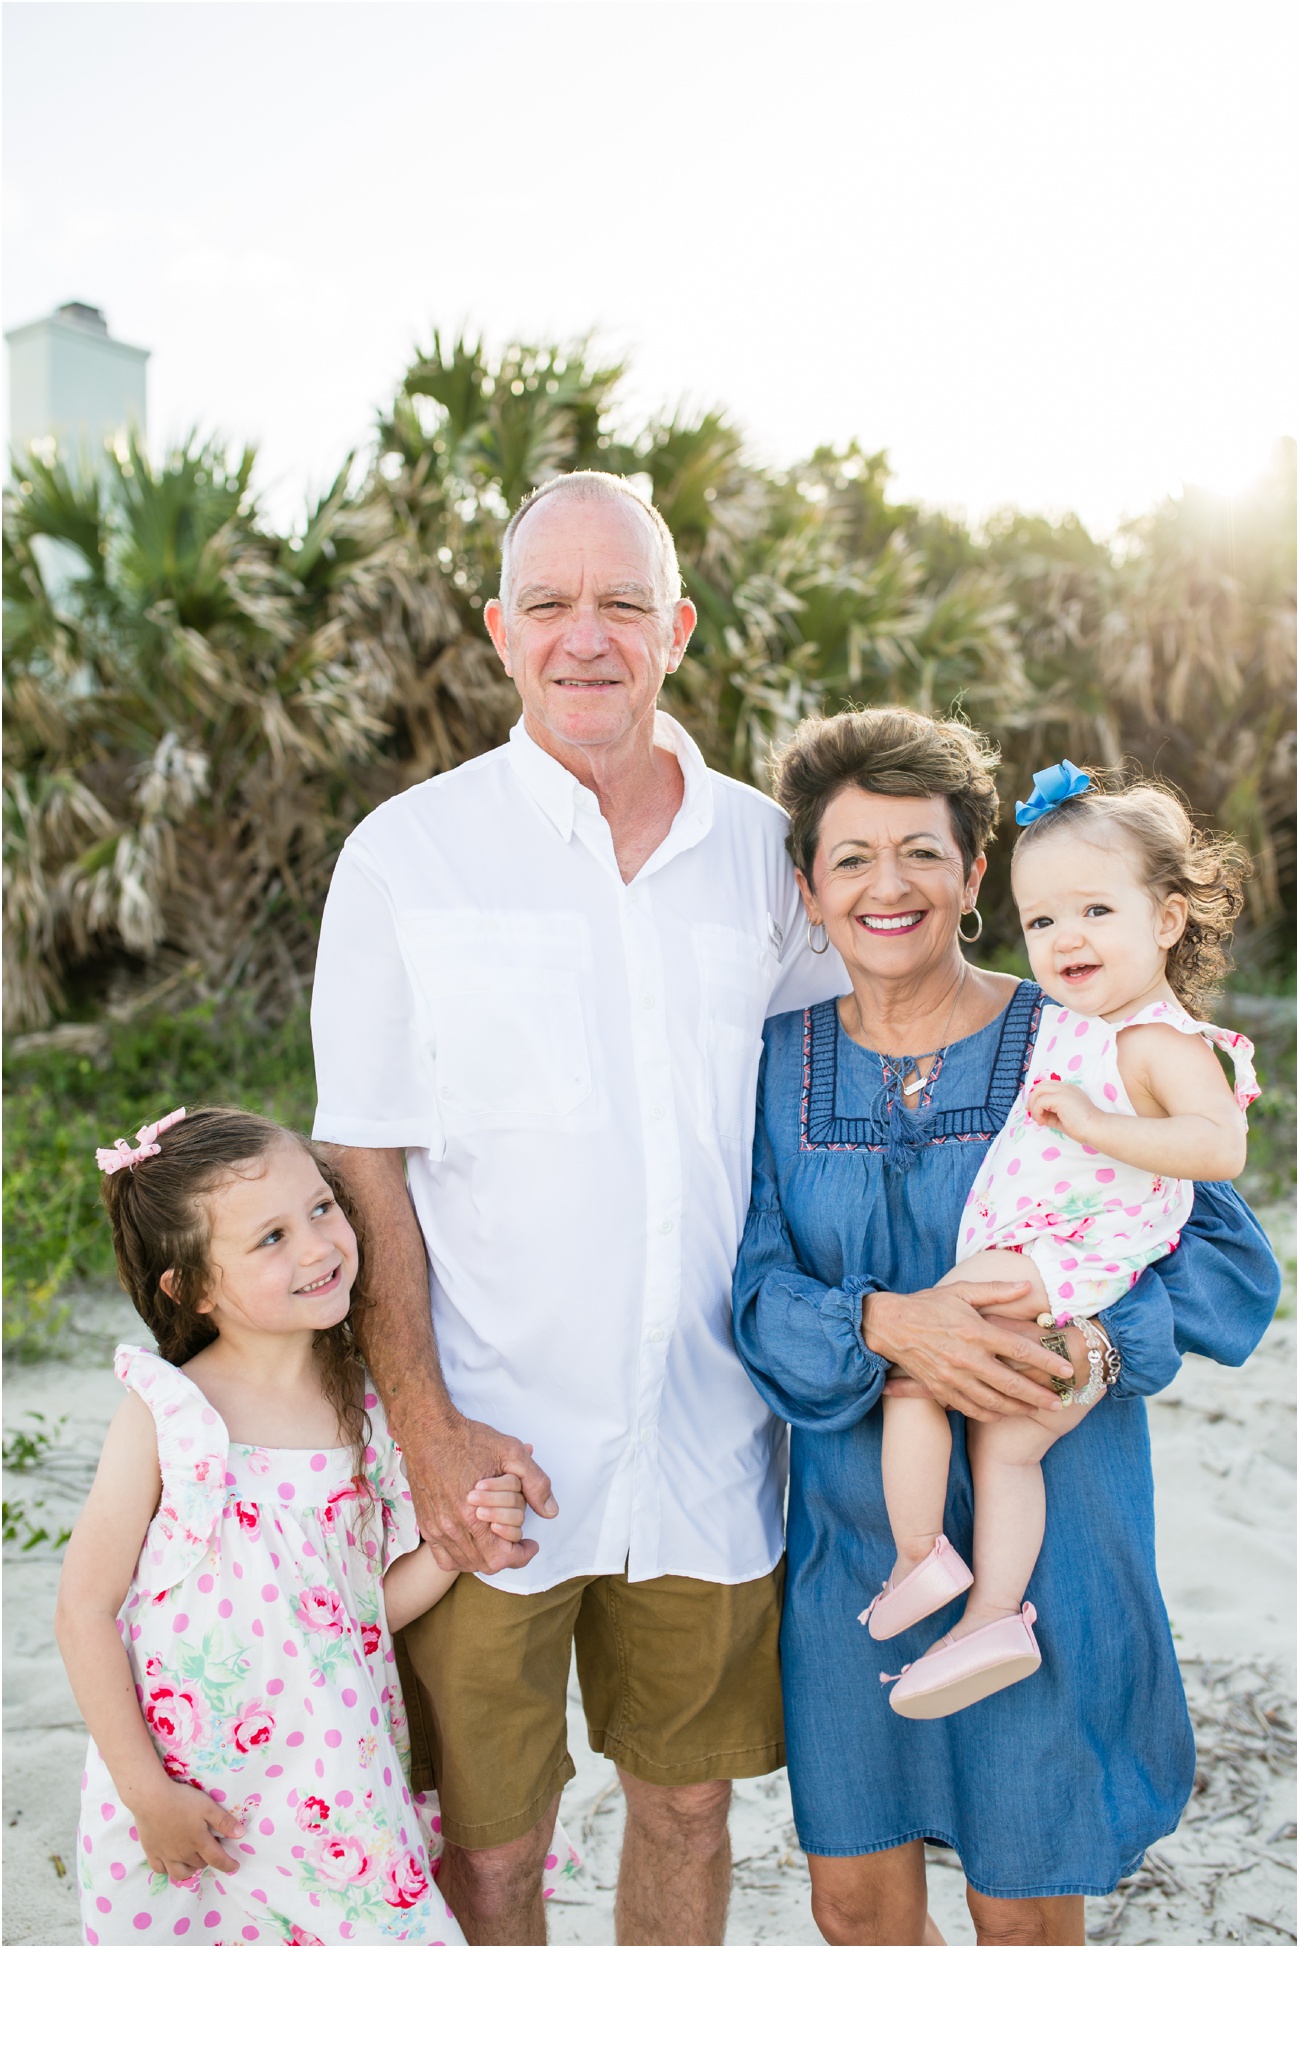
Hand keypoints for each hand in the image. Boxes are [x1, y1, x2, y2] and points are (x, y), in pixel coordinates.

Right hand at [134, 1779, 243, 1883]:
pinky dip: (167, 1869)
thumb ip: (224, 1821)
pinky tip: (170, 1862)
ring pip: (179, 1873)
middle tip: (210, 1850)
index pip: (218, 1859)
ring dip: (190, 1870)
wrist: (151, 1799)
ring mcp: (166, 1855)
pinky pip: (159, 1869)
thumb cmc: (182, 1800)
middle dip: (208, 1860)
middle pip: (199, 1864)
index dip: (228, 1864)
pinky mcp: (151, 1852)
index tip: (235, 1866)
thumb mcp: (208, 1807)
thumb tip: (240, 1834)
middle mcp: (183, 1853)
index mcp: (199, 1842)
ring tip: (193, 1861)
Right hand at [405, 1411, 557, 1574]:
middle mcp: (451, 1527)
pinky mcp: (426, 1524)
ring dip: (485, 1557)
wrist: (429, 1432)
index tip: (530, 1545)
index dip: (521, 1556)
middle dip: (506, 1556)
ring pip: (464, 1563)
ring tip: (497, 1540)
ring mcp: (435, 1528)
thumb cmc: (469, 1441)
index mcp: (473, 1514)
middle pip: (484, 1564)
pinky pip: (442, 1557)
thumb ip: (536, 1484)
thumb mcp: (512, 1453)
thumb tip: (551, 1511)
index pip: (501, 1557)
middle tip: (517, 1542)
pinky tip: (472, 1542)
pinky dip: (460, 1557)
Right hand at [866, 1281, 1072, 1422]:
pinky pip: (971, 1408)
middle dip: (1040, 1395)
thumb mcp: (962, 1291)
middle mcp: (967, 1357)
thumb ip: (997, 1291)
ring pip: (994, 1401)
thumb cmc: (928, 1304)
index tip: (1066, 1370)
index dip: (1046, 1361)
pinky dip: (991, 1414)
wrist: (889, 1325)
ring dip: (1019, 1408)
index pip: (1020, 1349)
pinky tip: (1004, 1414)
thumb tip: (1027, 1285)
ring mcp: (953, 1377)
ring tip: (1037, 1410)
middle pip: (1012, 1383)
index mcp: (976, 1330)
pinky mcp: (940, 1389)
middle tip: (1060, 1401)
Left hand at [1027, 1080, 1103, 1144]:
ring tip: (1040, 1120)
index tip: (1036, 1111)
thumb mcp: (1061, 1119)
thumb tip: (1038, 1116)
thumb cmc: (1082, 1127)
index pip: (1047, 1086)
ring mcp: (1063, 1090)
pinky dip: (1037, 1112)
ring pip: (1038, 1091)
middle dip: (1032, 1100)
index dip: (1038, 1097)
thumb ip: (1050, 1115)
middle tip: (1034, 1114)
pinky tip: (1043, 1122)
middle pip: (1040, 1086)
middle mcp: (1066, 1087)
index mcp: (1068, 1090)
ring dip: (1034, 1106)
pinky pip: (1040, 1102)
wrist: (1096, 1129)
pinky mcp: (1060, 1098)